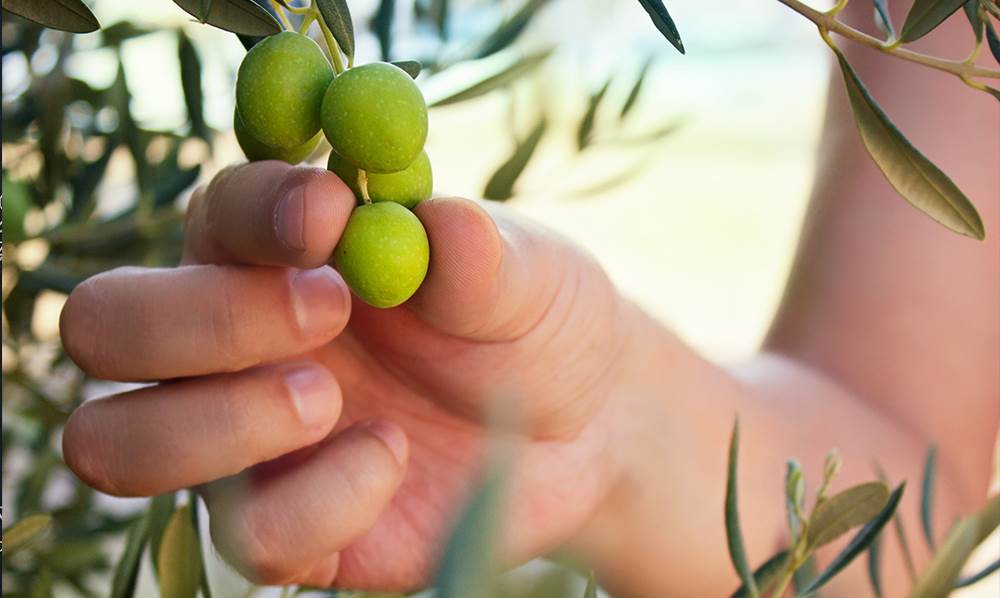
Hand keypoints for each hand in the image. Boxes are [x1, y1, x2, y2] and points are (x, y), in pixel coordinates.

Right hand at [59, 160, 637, 589]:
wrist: (580, 429)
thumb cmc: (535, 325)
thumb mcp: (531, 278)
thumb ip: (484, 255)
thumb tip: (441, 226)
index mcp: (281, 254)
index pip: (212, 214)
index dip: (253, 209)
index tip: (329, 211)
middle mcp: (235, 344)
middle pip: (108, 324)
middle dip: (201, 318)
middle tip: (326, 310)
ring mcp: (245, 444)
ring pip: (116, 442)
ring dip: (220, 420)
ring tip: (332, 399)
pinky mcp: (285, 529)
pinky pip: (246, 536)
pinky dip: (319, 502)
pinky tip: (391, 460)